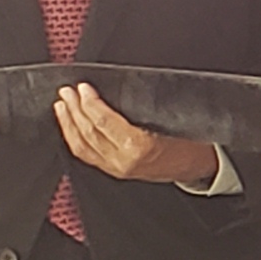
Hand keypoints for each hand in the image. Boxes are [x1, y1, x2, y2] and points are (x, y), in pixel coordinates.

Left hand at [54, 83, 219, 184]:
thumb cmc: (189, 141)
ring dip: (69, 123)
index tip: (83, 87)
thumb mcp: (171, 119)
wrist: (198, 165)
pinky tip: (69, 126)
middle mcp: (124, 160)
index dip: (90, 103)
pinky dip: (73, 138)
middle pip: (89, 132)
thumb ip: (141, 108)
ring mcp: (117, 168)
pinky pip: (86, 155)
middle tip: (67, 91)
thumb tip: (114, 91)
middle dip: (75, 109)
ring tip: (62, 105)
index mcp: (140, 146)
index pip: (104, 122)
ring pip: (82, 145)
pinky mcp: (114, 171)